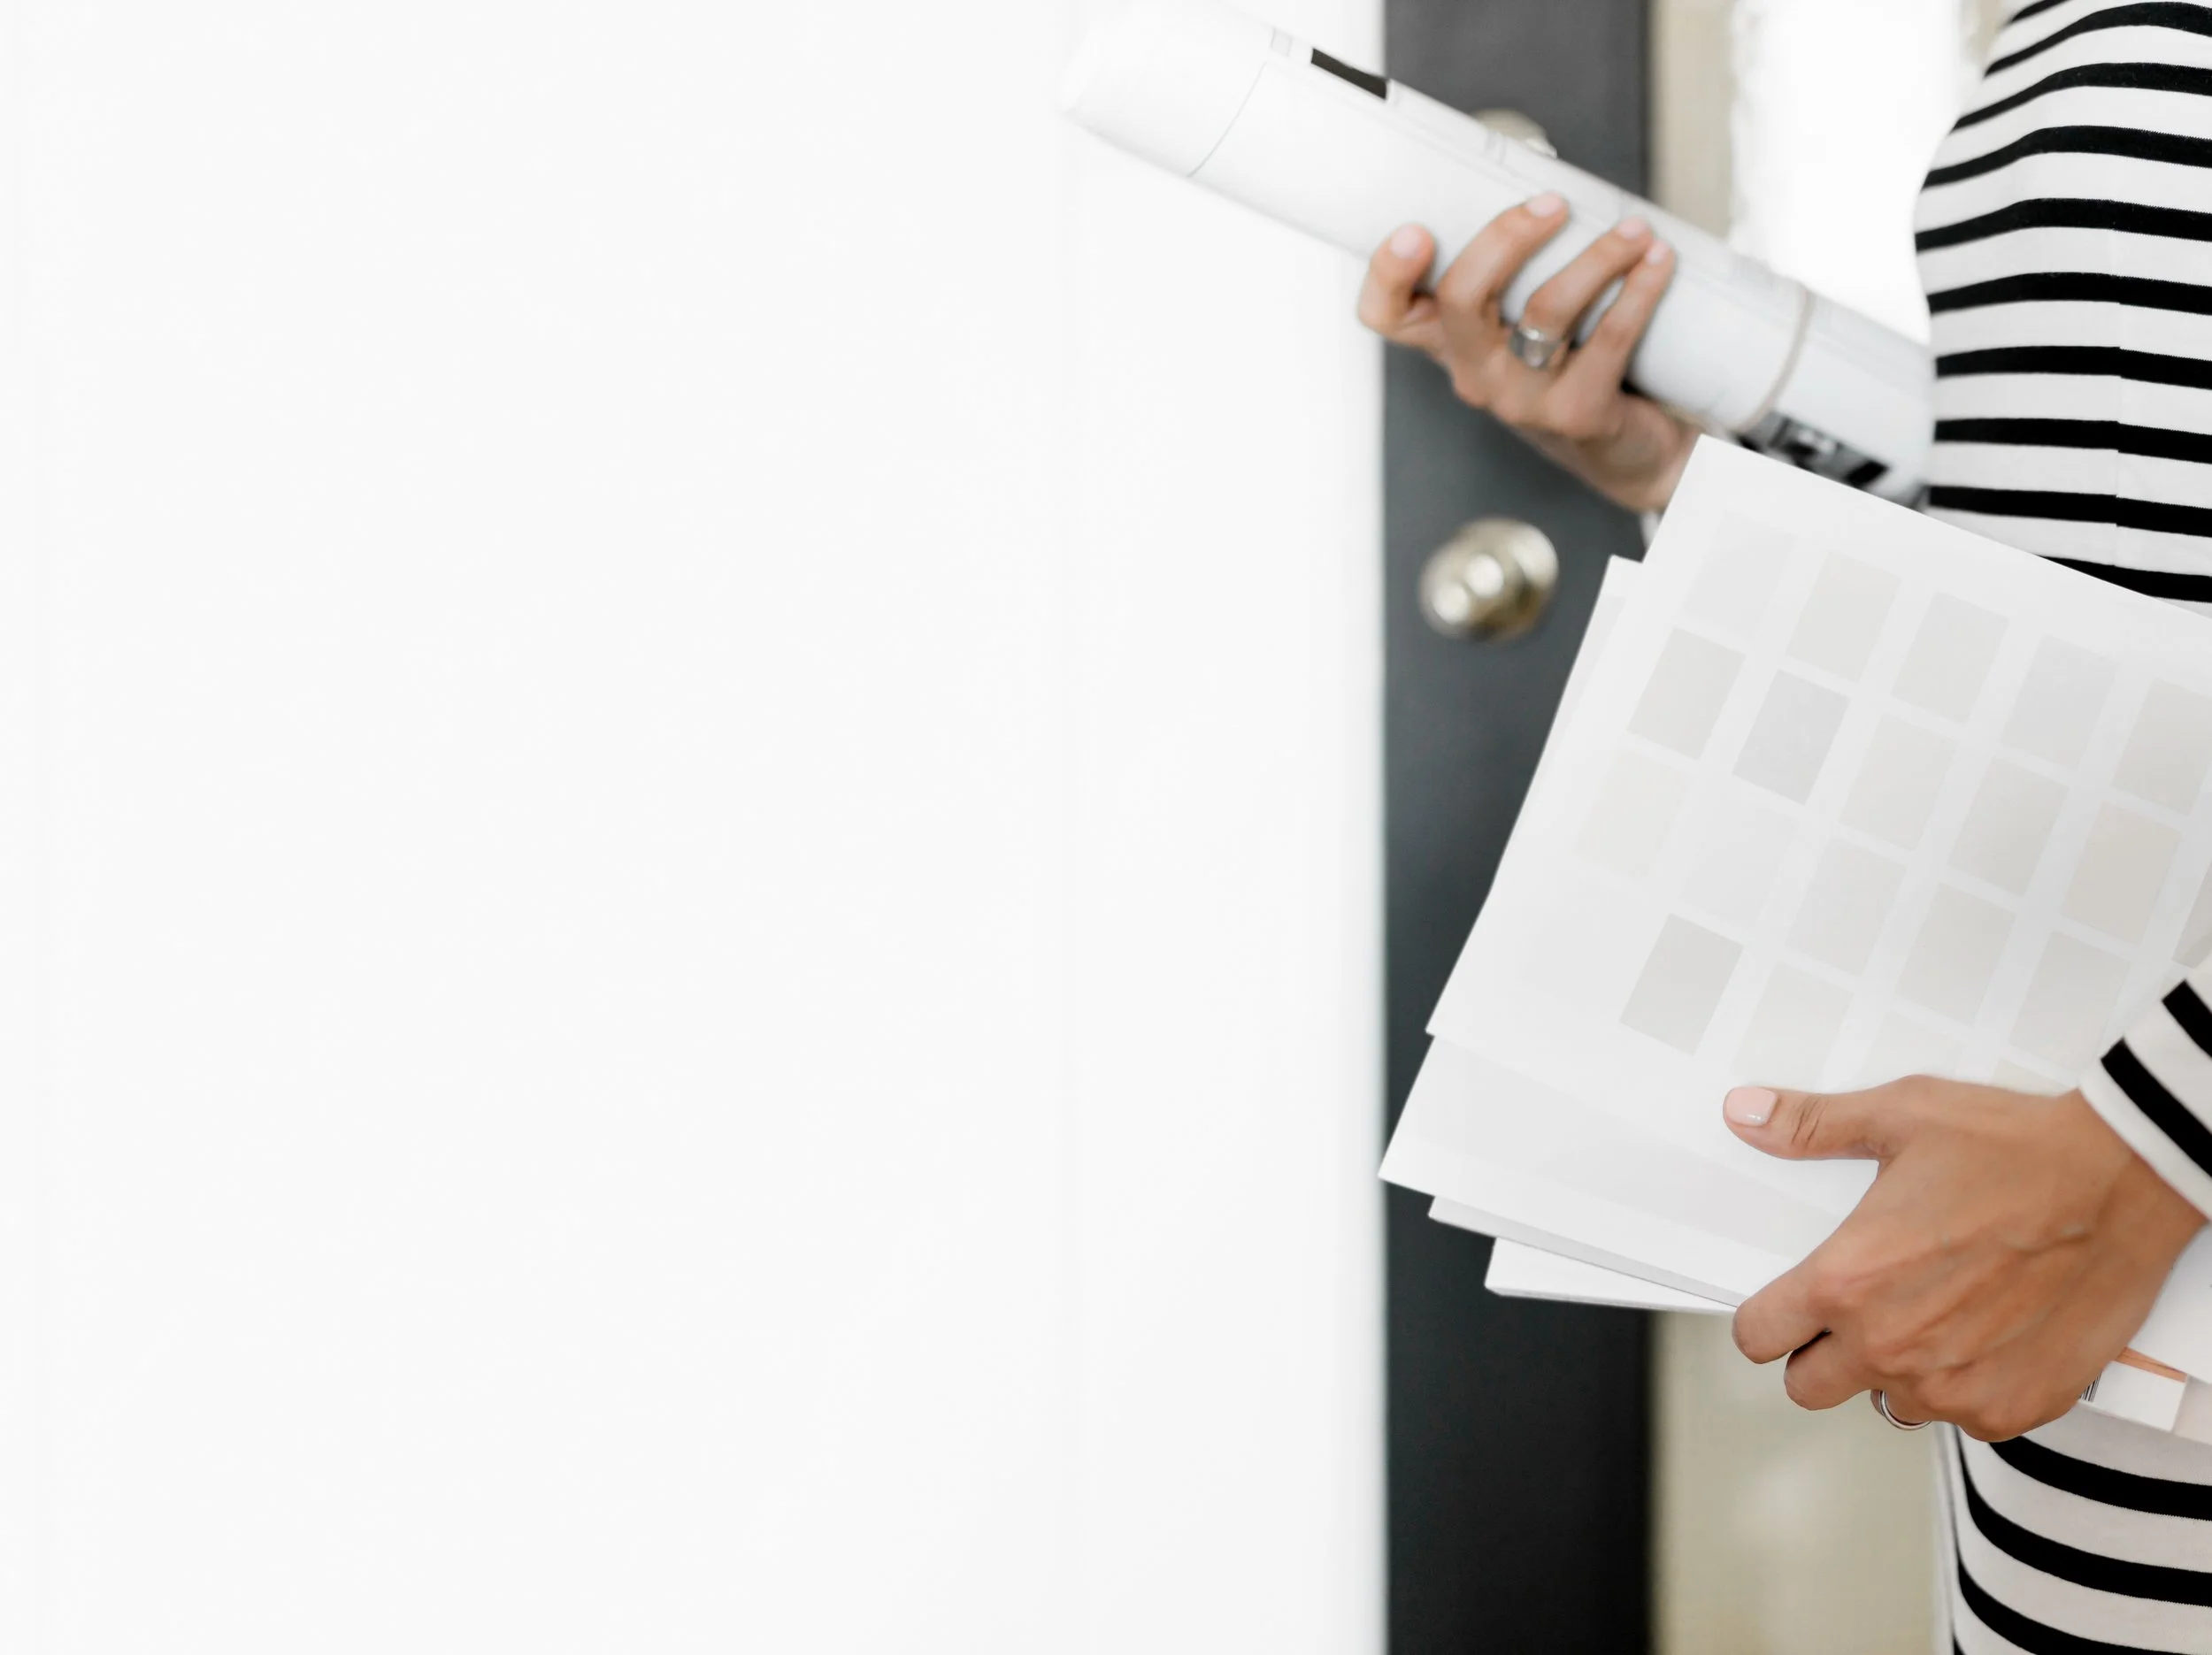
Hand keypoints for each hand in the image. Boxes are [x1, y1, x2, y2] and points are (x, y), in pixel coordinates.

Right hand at [1356, 194, 1697, 513]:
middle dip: (1507, 238)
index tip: (1416, 229)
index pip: (1387, 314)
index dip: (1388, 273)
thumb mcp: (1525, 322)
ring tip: (1634, 229)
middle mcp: (1475, 374)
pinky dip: (1638, 290)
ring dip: (1596, 257)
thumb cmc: (1575, 365)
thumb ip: (1518, 267)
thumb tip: (1545, 171)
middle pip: (1461, 297)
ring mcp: (1521, 400)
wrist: (1627, 451)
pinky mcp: (1576, 414)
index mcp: (1450, 343)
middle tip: (1553, 204)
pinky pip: (1607, 340)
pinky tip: (1658, 260)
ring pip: (1545, 311)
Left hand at [1723, 1076, 2205, 1440]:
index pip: (1759, 1337)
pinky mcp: (2014, 1408)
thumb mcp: (1899, 1118)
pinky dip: (1966, 1383)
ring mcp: (1954, 1387)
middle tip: (1856, 1310)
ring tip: (1932, 1310)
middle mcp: (1893, 1347)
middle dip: (1819, 1353)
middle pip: (1808, 1388)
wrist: (2124, 1179)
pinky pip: (1961, 1417)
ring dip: (1895, 1370)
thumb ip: (1810, 1127)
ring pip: (1887, 1403)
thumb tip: (1745, 1115)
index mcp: (1849, 1282)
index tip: (1784, 1305)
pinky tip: (1988, 1330)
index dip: (1766, 1318)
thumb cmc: (2016, 1149)